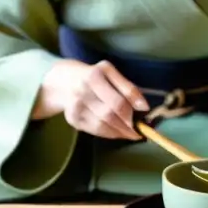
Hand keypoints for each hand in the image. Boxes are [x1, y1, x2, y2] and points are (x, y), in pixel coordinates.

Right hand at [32, 59, 148, 139]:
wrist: (63, 80)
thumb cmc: (93, 75)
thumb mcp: (110, 73)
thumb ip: (128, 88)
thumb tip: (144, 107)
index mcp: (94, 76)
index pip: (117, 100)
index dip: (132, 111)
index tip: (145, 115)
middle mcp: (82, 92)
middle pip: (110, 115)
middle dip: (128, 126)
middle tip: (139, 132)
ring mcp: (75, 107)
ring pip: (103, 125)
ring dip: (120, 132)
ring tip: (130, 133)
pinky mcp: (73, 119)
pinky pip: (95, 130)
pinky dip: (109, 134)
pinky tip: (117, 132)